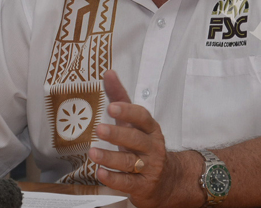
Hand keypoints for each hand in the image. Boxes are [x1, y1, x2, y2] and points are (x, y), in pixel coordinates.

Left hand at [91, 71, 201, 207]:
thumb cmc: (144, 146)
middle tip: (99, 129)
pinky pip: (127, 182)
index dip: (128, 112)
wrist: (168, 180)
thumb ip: (120, 98)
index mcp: (150, 129)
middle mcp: (152, 147)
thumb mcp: (134, 123)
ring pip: (130, 162)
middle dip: (118, 135)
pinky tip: (100, 173)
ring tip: (93, 153)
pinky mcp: (142, 186)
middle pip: (136, 139)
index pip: (142, 117)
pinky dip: (113, 178)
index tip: (112, 107)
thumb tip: (108, 73)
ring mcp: (148, 167)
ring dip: (110, 158)